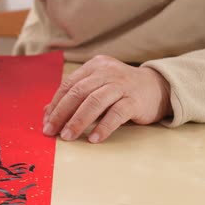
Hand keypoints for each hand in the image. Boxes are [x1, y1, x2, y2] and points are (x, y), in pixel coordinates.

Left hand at [43, 55, 172, 142]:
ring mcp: (122, 85)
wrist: (157, 88)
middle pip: (78, 92)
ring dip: (78, 121)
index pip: (69, 85)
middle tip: (52, 131)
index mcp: (94, 67)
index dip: (56, 104)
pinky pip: (116, 114)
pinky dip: (103, 127)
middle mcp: (107, 72)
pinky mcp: (135, 100)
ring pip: (94, 102)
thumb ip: (75, 98)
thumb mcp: (96, 88)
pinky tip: (93, 138)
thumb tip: (48, 112)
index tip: (47, 122)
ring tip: (68, 137)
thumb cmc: (120, 90)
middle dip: (62, 113)